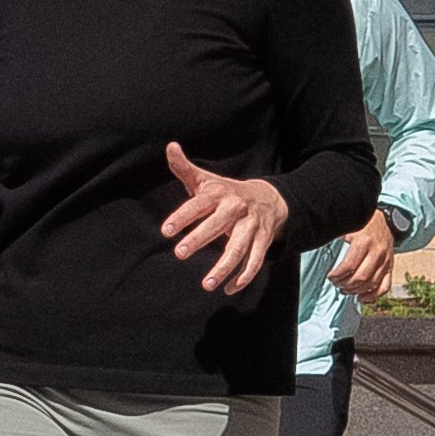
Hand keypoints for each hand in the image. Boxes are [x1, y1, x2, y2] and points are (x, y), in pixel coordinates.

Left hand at [162, 144, 286, 297]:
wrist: (269, 198)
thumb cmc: (226, 192)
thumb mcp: (206, 179)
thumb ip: (184, 167)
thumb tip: (170, 147)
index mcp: (219, 194)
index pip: (198, 204)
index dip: (182, 216)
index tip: (165, 231)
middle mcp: (236, 209)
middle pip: (217, 225)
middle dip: (199, 238)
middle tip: (179, 253)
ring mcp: (251, 226)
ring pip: (238, 249)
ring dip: (223, 268)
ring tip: (206, 285)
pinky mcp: (263, 241)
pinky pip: (255, 262)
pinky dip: (243, 277)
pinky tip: (228, 289)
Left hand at [331, 211, 399, 300]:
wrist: (383, 219)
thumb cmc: (361, 222)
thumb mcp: (347, 225)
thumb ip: (334, 233)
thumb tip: (316, 239)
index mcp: (365, 241)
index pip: (349, 266)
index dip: (338, 275)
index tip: (330, 276)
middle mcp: (378, 252)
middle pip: (361, 277)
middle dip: (345, 284)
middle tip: (336, 283)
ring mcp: (386, 260)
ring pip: (372, 284)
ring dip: (356, 291)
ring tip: (344, 289)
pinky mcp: (390, 266)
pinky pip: (385, 286)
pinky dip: (374, 295)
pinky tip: (361, 297)